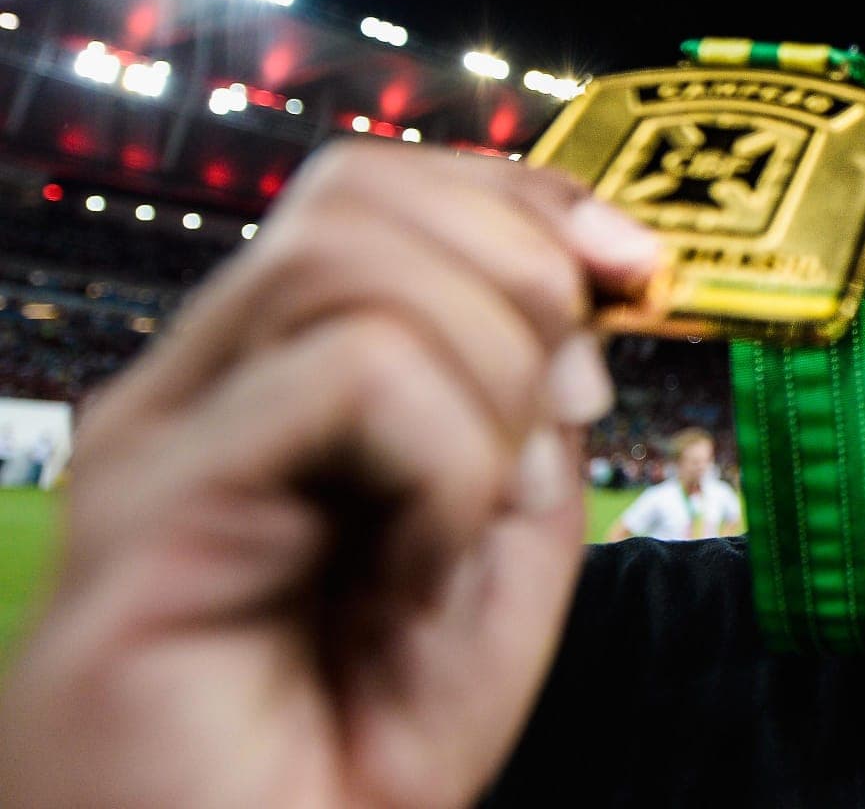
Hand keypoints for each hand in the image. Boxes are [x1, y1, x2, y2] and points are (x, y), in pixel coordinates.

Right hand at [0, 140, 659, 807]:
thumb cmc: (357, 754)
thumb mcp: (494, 564)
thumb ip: (526, 431)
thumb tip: (570, 314)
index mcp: (276, 379)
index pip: (382, 190)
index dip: (525, 201)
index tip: (636, 268)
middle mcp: (202, 382)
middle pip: (361, 190)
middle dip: (518, 276)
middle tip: (553, 415)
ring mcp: (164, 431)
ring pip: (353, 260)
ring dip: (484, 381)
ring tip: (463, 520)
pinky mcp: (149, 503)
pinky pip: (356, 375)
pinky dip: (445, 466)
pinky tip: (412, 573)